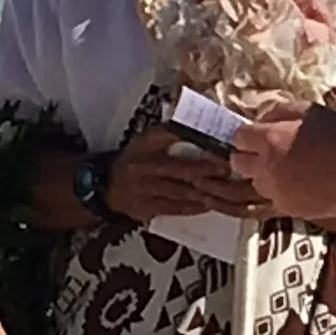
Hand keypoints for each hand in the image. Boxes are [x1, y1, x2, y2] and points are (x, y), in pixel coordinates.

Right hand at [108, 125, 266, 223]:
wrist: (107, 185)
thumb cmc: (134, 158)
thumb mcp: (148, 139)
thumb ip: (172, 132)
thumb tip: (199, 126)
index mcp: (146, 146)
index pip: (170, 138)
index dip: (195, 142)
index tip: (218, 146)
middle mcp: (145, 167)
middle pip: (181, 169)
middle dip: (207, 171)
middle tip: (228, 170)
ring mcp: (147, 190)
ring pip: (182, 191)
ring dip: (206, 191)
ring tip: (226, 189)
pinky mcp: (148, 208)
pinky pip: (177, 208)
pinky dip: (196, 206)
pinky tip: (210, 203)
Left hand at [233, 107, 335, 220]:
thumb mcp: (308, 110)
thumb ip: (278, 112)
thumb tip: (260, 120)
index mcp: (270, 139)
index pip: (238, 137)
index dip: (247, 135)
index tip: (255, 135)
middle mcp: (268, 167)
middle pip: (238, 163)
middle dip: (247, 155)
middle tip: (265, 151)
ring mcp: (278, 191)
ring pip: (256, 183)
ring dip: (264, 174)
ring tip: (288, 167)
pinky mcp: (290, 208)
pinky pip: (275, 198)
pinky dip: (282, 191)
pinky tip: (303, 182)